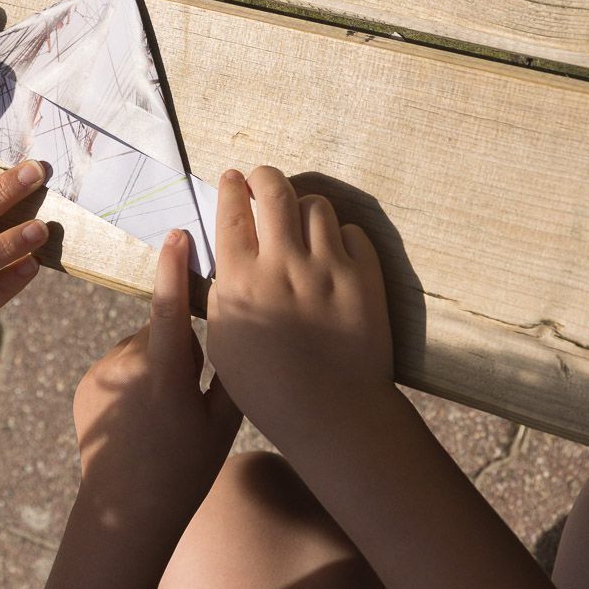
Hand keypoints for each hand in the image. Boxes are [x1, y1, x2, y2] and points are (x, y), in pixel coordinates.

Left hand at [73, 230, 240, 539]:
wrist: (124, 512)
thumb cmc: (185, 471)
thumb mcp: (223, 423)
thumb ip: (230, 370)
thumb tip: (235, 329)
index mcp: (165, 373)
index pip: (170, 306)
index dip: (174, 267)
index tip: (177, 234)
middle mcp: (126, 365)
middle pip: (161, 330)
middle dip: (178, 347)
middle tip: (188, 396)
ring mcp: (100, 373)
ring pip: (139, 347)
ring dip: (154, 363)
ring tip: (161, 413)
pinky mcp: (85, 383)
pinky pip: (118, 365)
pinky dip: (132, 379)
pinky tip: (138, 418)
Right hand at [205, 166, 392, 454]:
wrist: (333, 412)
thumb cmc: (268, 389)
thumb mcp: (225, 341)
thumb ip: (223, 294)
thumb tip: (226, 260)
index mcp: (241, 280)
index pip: (231, 213)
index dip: (230, 188)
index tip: (231, 178)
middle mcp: (283, 264)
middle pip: (274, 191)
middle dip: (264, 176)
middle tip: (261, 179)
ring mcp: (328, 268)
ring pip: (316, 206)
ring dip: (303, 206)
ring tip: (299, 219)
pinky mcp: (365, 277)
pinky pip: (353, 233)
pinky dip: (341, 235)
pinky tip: (333, 250)